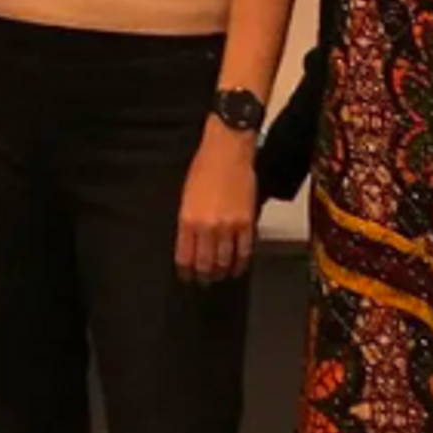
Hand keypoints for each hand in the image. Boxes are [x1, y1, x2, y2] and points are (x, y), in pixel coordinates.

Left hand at [176, 124, 257, 284]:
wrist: (228, 150)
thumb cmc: (204, 167)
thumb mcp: (186, 195)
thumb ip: (188, 222)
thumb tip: (191, 244)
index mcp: (187, 219)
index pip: (185, 256)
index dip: (186, 271)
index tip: (187, 277)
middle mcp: (207, 226)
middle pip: (205, 264)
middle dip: (204, 277)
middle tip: (204, 282)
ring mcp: (229, 226)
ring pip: (225, 261)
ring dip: (222, 272)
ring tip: (220, 276)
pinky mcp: (247, 223)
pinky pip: (244, 251)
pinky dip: (240, 263)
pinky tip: (237, 267)